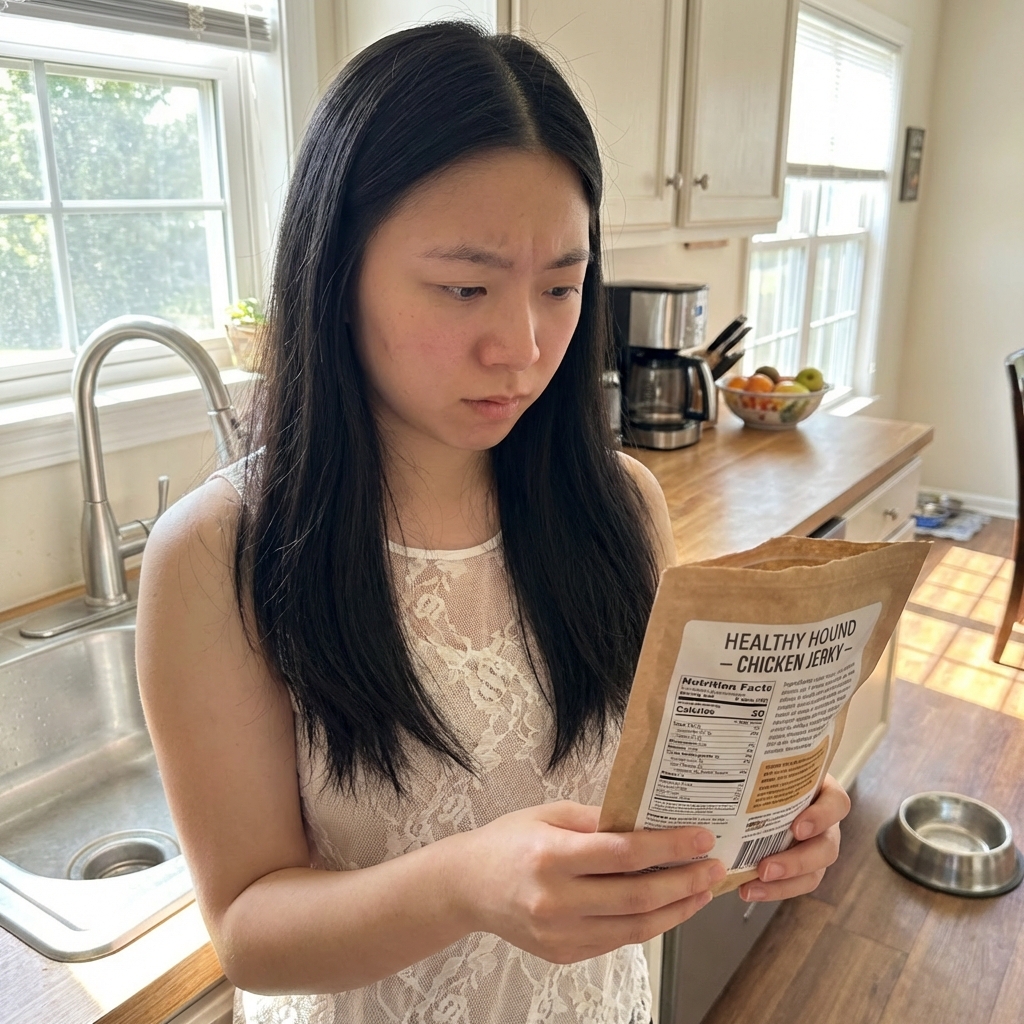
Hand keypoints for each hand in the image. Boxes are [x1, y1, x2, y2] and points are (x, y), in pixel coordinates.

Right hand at [448, 801, 725, 963]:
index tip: (700, 838)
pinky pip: (618, 940)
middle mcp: (556, 899)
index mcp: (551, 855)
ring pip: (635, 927)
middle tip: (714, 866)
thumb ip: (596, 818)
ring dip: (677, 909)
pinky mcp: (564, 954)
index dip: (668, 847)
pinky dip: (649, 924)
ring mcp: (560, 933)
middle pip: (637, 895)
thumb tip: (646, 819)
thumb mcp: (548, 813)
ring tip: (702, 890)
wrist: (466, 887)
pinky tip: (668, 907)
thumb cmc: (508, 841)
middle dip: (685, 881)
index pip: (623, 853)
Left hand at [739, 773, 850, 901]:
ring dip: (784, 884)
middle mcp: (826, 824)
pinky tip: (748, 889)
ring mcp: (816, 847)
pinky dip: (773, 890)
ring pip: (814, 873)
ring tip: (753, 886)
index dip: (821, 817)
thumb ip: (766, 766)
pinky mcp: (802, 866)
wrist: (767, 787)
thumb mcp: (776, 765)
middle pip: (827, 848)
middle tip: (766, 868)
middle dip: (797, 862)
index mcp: (824, 793)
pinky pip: (795, 884)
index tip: (797, 828)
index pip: (837, 804)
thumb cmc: (774, 774)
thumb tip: (733, 761)